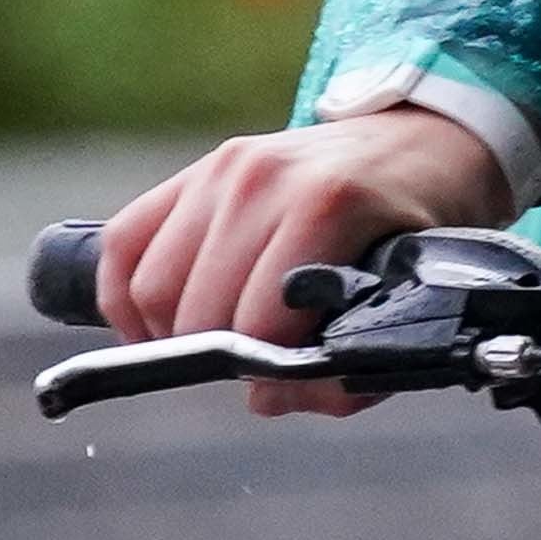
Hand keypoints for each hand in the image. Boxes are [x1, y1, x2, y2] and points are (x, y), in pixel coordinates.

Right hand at [97, 112, 514, 414]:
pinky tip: (158, 323)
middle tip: (254, 362)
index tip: (284, 379)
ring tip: (215, 343)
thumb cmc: (414, 226)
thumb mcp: (410, 297)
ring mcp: (220, 170)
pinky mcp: (190, 173)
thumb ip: (348, 366)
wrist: (416, 142)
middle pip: (197, 310)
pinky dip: (127, 298)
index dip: (265, 369)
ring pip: (150, 285)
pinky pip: (124, 245)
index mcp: (327, 204)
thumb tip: (268, 396)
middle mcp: (262, 179)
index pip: (258, 320)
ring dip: (174, 334)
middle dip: (221, 357)